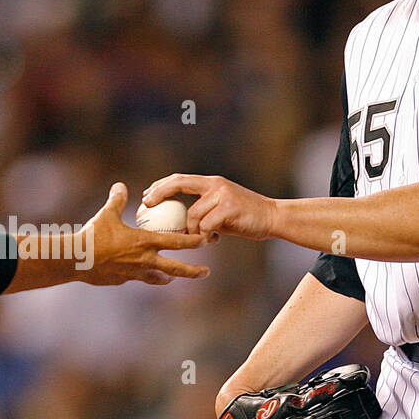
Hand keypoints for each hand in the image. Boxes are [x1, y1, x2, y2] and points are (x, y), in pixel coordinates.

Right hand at [79, 183, 208, 285]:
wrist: (76, 260)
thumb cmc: (92, 235)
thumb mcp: (106, 214)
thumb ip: (118, 200)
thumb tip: (121, 185)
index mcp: (144, 242)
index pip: (175, 242)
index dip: (192, 241)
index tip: (204, 240)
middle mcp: (144, 260)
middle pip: (176, 269)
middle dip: (193, 271)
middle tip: (206, 272)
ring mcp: (135, 273)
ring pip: (159, 278)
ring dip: (169, 277)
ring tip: (175, 277)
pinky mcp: (124, 280)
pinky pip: (139, 279)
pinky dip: (145, 276)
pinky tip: (144, 273)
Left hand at [142, 174, 275, 242]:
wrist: (272, 217)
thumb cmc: (244, 217)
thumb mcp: (220, 209)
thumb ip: (201, 210)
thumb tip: (177, 223)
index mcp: (211, 183)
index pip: (180, 179)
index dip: (161, 186)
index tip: (147, 196)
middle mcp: (215, 184)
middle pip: (179, 183)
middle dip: (159, 192)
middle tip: (147, 205)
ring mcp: (222, 194)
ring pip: (192, 214)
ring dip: (191, 230)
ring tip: (201, 239)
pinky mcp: (229, 208)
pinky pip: (205, 225)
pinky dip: (205, 236)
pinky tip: (215, 239)